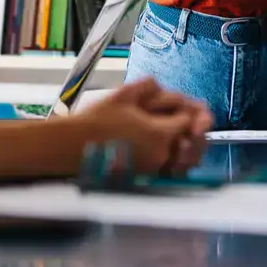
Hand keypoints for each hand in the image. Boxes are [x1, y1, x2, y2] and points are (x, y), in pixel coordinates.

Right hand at [74, 79, 212, 173]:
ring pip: (184, 162)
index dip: (189, 113)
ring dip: (188, 150)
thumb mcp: (123, 95)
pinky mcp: (143, 181)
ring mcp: (153, 171)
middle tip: (195, 125)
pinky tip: (166, 155)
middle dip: (196, 133)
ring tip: (183, 140)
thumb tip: (163, 86)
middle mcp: (161, 155)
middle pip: (193, 144)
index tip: (184, 109)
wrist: (71, 148)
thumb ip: (148, 86)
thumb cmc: (95, 121)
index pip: (189, 121)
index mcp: (160, 133)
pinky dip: (174, 165)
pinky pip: (169, 174)